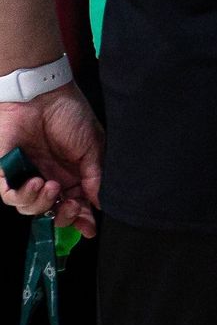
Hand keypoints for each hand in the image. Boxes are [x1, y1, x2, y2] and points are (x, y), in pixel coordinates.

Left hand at [0, 84, 103, 237]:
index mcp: (72, 173)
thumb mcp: (93, 144)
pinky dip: (21, 195)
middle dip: (63, 215)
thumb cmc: (70, 114)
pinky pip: (8, 196)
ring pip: (29, 208)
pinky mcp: (6, 172)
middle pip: (52, 212)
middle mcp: (49, 177)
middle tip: (70, 206)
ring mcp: (27, 176)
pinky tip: (34, 182)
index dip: (81, 218)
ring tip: (50, 185)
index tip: (88, 229)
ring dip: (41, 203)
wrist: (43, 95)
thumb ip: (96, 175)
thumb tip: (99, 202)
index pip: (76, 203)